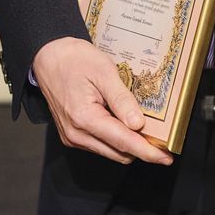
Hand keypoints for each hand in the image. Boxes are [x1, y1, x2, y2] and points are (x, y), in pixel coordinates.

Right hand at [31, 36, 172, 165]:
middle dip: (141, 148)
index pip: (124, 143)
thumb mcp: (104, 71)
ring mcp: (72, 137)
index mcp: (84, 118)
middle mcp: (76, 134)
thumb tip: (138, 124)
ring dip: (128, 143)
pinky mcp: (72, 135)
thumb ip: (122, 100)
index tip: (166, 158)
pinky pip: (100, 145)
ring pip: (111, 152)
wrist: (49, 56)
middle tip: (159, 137)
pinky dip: (115, 138)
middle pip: (119, 153)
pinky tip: (121, 121)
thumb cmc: (74, 59)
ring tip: (139, 124)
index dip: (148, 152)